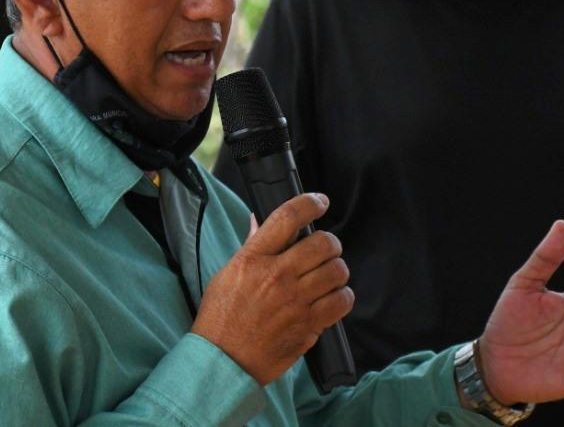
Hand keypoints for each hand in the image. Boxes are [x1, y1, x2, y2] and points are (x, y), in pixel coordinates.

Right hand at [191, 193, 353, 385]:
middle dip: (330, 242)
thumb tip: (260, 221)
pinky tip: (332, 297)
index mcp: (254, 259)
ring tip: (328, 275)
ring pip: (337, 271)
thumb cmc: (221, 318)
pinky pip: (341, 302)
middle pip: (323, 243)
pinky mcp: (308, 326)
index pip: (288, 217)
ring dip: (337, 270)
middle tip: (325, 249)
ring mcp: (295, 302)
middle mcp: (277, 276)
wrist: (223, 361)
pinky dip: (342, 296)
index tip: (319, 202)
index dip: (310, 203)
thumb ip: (251, 246)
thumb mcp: (227, 273)